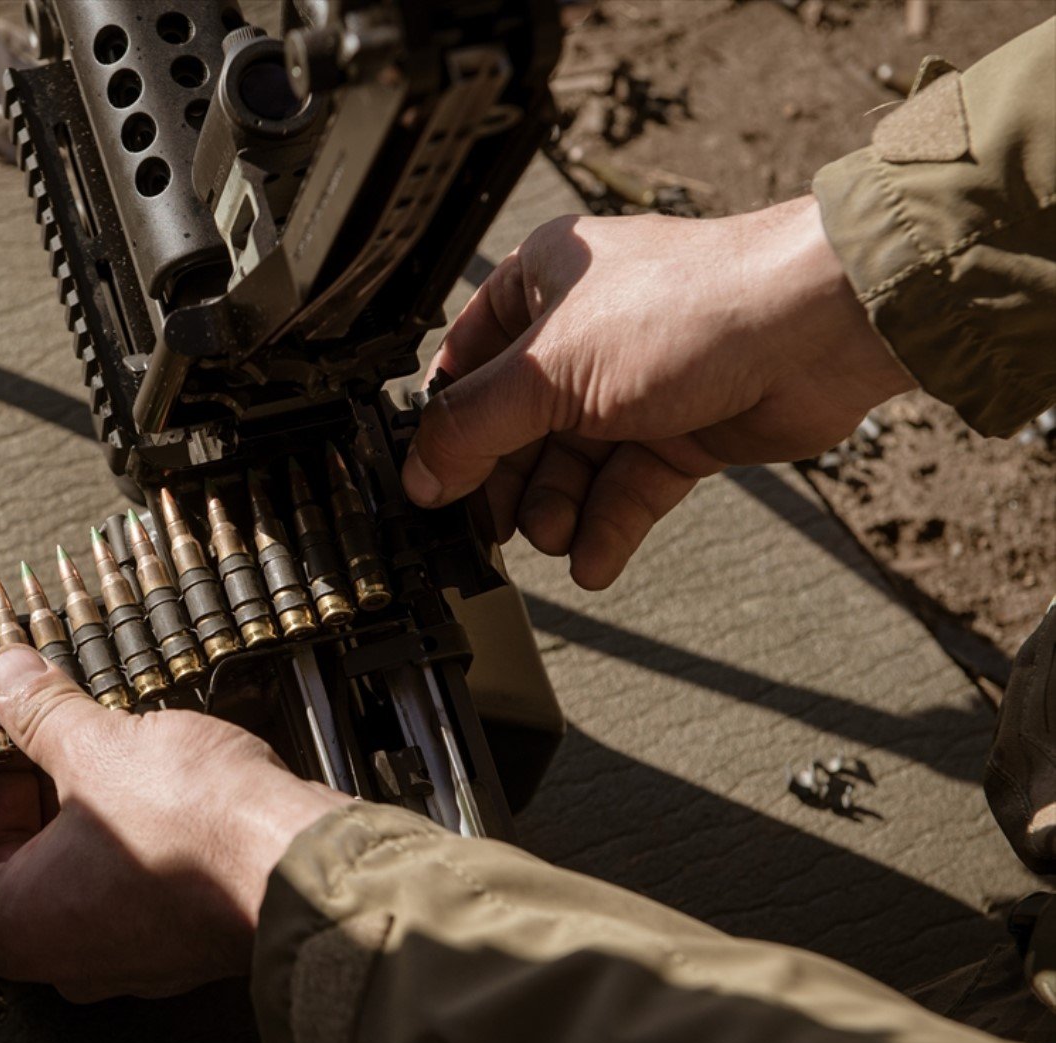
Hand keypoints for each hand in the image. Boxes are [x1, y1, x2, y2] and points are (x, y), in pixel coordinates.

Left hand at [0, 646, 347, 1000]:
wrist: (308, 867)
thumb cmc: (202, 830)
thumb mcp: (97, 746)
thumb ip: (37, 710)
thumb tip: (4, 673)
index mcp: (14, 927)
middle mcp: (58, 956)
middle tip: (25, 750)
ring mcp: (118, 954)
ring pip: (48, 886)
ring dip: (52, 816)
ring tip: (87, 752)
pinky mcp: (168, 936)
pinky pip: (105, 888)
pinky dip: (101, 836)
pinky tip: (135, 777)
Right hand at [402, 197, 913, 588]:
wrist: (818, 329)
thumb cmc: (694, 305)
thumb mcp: (550, 368)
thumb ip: (473, 427)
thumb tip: (420, 475)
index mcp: (540, 286)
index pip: (466, 364)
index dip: (447, 426)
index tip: (430, 481)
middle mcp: (584, 333)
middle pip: (516, 426)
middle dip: (506, 483)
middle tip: (489, 530)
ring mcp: (634, 386)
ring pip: (570, 466)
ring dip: (557, 511)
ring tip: (556, 538)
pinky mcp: (682, 432)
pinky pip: (626, 490)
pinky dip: (607, 527)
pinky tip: (594, 560)